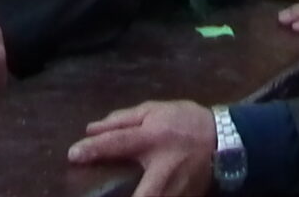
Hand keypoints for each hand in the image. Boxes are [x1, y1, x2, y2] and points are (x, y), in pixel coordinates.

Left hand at [69, 100, 214, 196]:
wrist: (226, 141)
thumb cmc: (185, 122)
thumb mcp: (155, 111)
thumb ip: (122, 120)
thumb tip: (91, 129)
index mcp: (153, 138)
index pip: (119, 143)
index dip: (94, 148)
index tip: (73, 155)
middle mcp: (163, 168)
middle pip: (143, 195)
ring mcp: (176, 190)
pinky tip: (140, 196)